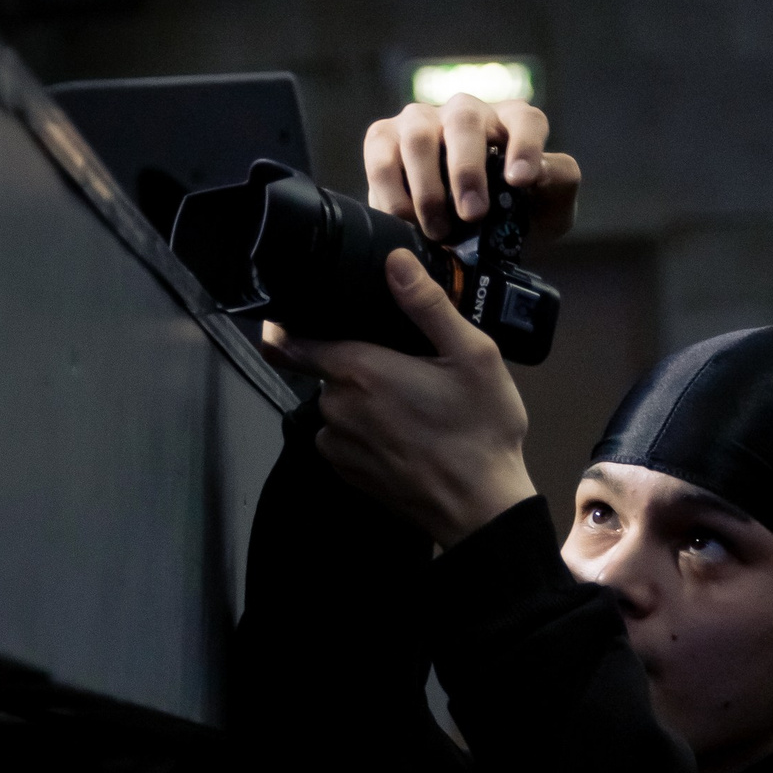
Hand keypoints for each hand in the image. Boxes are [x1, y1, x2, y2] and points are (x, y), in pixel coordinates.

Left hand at [265, 253, 534, 545]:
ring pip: (336, 405)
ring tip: (411, 408)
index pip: (292, 340)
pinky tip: (404, 436)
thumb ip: (427, 305)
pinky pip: (343, 438)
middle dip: (356, 364)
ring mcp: (339, 444)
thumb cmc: (481, 431)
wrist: (481, 510)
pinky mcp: (347, 474)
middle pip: (326, 370)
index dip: (290, 325)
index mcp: (360, 369)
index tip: (303, 318)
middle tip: (406, 370)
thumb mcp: (473, 356)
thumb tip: (396, 262)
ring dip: (360, 401)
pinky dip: (363, 433)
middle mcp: (337, 406)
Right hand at [365, 94, 578, 245]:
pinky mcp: (384, 140)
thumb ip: (559, 184)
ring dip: (428, 186)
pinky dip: (390, 192)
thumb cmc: (511, 218)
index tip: (521, 180)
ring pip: (419, 136)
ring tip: (439, 230)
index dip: (525, 145)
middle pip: (465, 120)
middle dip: (467, 170)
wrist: (464, 239)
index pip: (526, 120)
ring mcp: (422, 122)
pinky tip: (405, 222)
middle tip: (473, 214)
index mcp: (512, 122)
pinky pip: (381, 157)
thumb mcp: (550, 209)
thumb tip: (538, 170)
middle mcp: (466, 113)